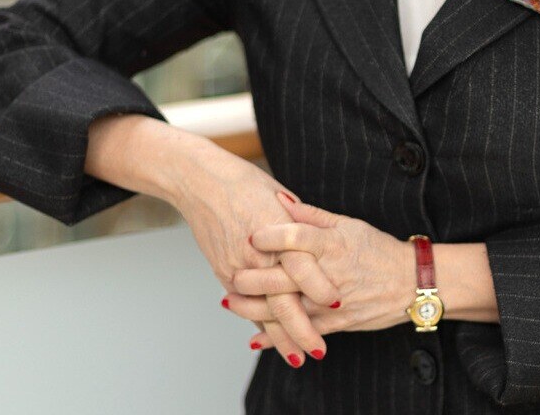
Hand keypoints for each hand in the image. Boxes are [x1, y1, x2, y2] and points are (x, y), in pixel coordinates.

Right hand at [171, 145, 335, 365]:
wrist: (202, 183)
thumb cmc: (245, 184)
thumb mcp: (281, 198)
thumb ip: (300, 224)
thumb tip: (318, 241)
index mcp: (279, 232)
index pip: (303, 268)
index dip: (320, 288)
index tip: (337, 303)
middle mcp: (259, 254)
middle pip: (282, 299)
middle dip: (302, 328)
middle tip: (318, 350)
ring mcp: (238, 266)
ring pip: (262, 310)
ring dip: (279, 336)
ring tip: (298, 356)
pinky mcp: (224, 271)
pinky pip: (244, 303)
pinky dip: (258, 322)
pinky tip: (271, 340)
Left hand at [224, 192, 415, 347]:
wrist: (409, 282)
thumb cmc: (377, 249)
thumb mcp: (348, 225)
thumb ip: (312, 215)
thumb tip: (280, 200)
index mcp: (332, 244)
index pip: (297, 237)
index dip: (271, 235)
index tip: (251, 233)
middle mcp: (329, 274)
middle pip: (285, 277)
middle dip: (253, 278)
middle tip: (231, 273)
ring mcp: (331, 303)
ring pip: (288, 309)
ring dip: (255, 309)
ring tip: (230, 303)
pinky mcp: (336, 325)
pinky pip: (301, 333)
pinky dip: (277, 338)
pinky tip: (255, 340)